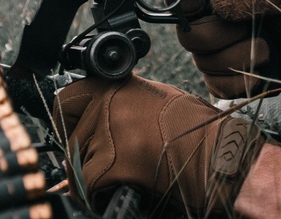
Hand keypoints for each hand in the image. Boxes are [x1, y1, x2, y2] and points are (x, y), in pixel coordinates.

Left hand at [51, 74, 264, 216]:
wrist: (215, 153)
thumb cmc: (195, 129)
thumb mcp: (153, 99)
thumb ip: (120, 104)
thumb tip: (93, 119)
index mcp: (117, 86)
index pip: (67, 98)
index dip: (66, 120)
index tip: (69, 133)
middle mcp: (108, 105)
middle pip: (70, 137)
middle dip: (80, 156)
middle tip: (100, 165)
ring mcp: (108, 133)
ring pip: (77, 163)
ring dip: (90, 177)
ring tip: (118, 178)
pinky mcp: (111, 163)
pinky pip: (87, 185)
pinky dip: (97, 195)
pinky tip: (118, 191)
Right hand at [175, 0, 280, 98]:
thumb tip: (217, 6)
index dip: (184, 1)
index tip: (199, 2)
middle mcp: (213, 22)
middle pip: (190, 35)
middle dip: (222, 37)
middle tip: (253, 32)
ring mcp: (219, 51)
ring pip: (204, 63)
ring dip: (240, 60)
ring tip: (268, 50)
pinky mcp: (229, 78)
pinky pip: (216, 87)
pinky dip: (241, 83)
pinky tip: (262, 72)